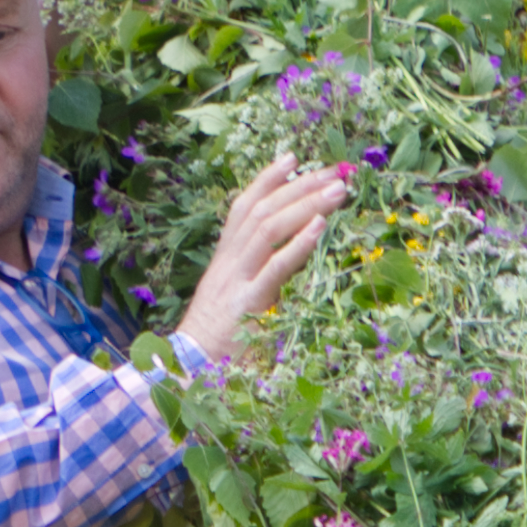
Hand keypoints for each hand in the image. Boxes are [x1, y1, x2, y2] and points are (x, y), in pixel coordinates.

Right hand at [175, 157, 357, 363]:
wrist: (187, 370)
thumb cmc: (215, 341)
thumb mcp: (232, 299)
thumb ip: (254, 278)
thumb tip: (287, 263)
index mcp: (225, 259)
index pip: (244, 206)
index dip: (267, 179)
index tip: (294, 157)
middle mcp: (229, 262)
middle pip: (263, 209)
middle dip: (300, 185)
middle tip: (337, 170)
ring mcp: (237, 280)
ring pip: (268, 228)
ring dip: (306, 204)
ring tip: (338, 190)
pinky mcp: (248, 304)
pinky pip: (274, 267)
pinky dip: (298, 243)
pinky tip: (320, 226)